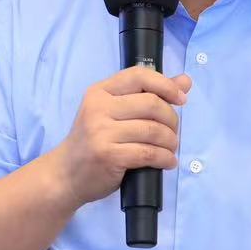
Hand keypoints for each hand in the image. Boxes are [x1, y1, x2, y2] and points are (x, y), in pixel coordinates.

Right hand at [48, 66, 191, 206]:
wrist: (65, 174)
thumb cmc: (93, 142)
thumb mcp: (113, 113)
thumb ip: (147, 95)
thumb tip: (185, 81)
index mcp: (100, 92)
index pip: (139, 75)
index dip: (166, 85)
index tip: (181, 99)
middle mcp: (98, 107)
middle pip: (151, 104)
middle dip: (171, 119)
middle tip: (173, 133)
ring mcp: (101, 132)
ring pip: (153, 130)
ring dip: (170, 142)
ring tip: (170, 149)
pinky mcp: (108, 155)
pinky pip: (148, 153)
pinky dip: (164, 158)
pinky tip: (166, 162)